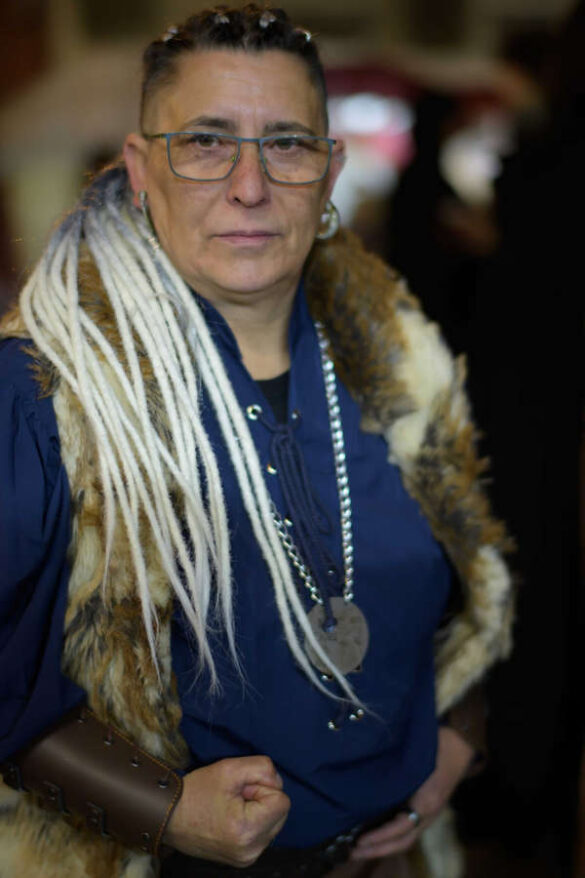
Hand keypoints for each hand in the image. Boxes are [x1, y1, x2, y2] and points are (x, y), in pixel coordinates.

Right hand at [164, 756, 290, 865]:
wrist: (167, 816)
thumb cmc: (196, 792)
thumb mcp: (230, 768)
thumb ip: (263, 768)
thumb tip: (277, 782)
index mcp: (248, 831)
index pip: (282, 801)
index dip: (262, 787)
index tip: (240, 789)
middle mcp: (251, 851)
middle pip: (280, 813)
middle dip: (262, 798)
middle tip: (235, 796)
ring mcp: (247, 858)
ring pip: (274, 822)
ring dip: (258, 810)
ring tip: (231, 807)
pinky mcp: (243, 859)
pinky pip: (263, 833)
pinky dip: (253, 821)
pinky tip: (232, 817)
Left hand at [351, 726, 473, 859]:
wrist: (458, 746)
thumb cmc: (435, 746)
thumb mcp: (417, 756)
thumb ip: (397, 771)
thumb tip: (368, 778)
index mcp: (426, 802)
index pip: (402, 827)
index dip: (381, 836)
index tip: (360, 840)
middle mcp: (428, 813)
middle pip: (403, 841)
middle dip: (378, 849)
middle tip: (353, 853)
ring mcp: (428, 814)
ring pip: (405, 839)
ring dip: (382, 846)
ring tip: (360, 849)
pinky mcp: (425, 810)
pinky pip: (407, 830)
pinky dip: (390, 837)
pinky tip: (374, 835)